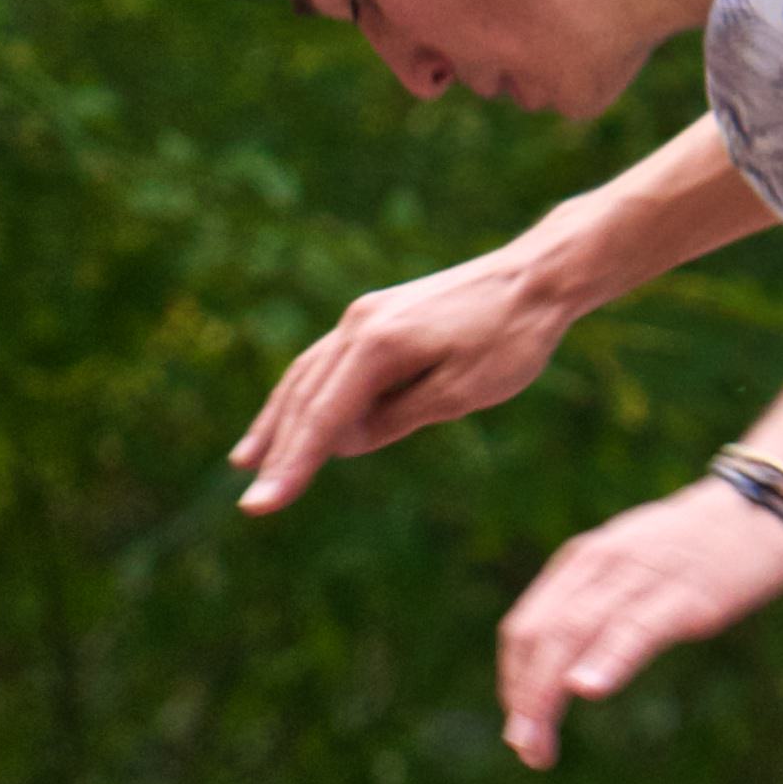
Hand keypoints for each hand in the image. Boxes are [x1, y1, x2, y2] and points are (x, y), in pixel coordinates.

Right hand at [232, 249, 569, 512]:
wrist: (535, 276)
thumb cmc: (509, 339)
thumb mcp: (461, 392)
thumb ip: (398, 417)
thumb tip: (346, 441)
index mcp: (377, 346)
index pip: (323, 420)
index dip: (292, 467)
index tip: (261, 507)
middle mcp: (358, 325)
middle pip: (304, 399)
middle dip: (277, 454)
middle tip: (252, 506)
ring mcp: (363, 317)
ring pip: (306, 376)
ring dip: (276, 421)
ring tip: (247, 461)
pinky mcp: (376, 317)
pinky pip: (326, 362)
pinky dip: (304, 394)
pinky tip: (293, 415)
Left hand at [497, 478, 782, 767]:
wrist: (767, 504)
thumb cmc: (703, 543)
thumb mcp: (637, 565)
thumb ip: (601, 602)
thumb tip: (572, 661)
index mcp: (584, 561)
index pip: (525, 627)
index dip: (513, 682)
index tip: (520, 727)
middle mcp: (601, 566)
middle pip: (540, 637)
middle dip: (525, 700)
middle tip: (527, 752)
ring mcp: (642, 578)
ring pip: (573, 636)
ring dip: (548, 696)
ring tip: (537, 745)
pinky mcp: (685, 595)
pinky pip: (636, 629)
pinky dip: (606, 659)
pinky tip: (587, 689)